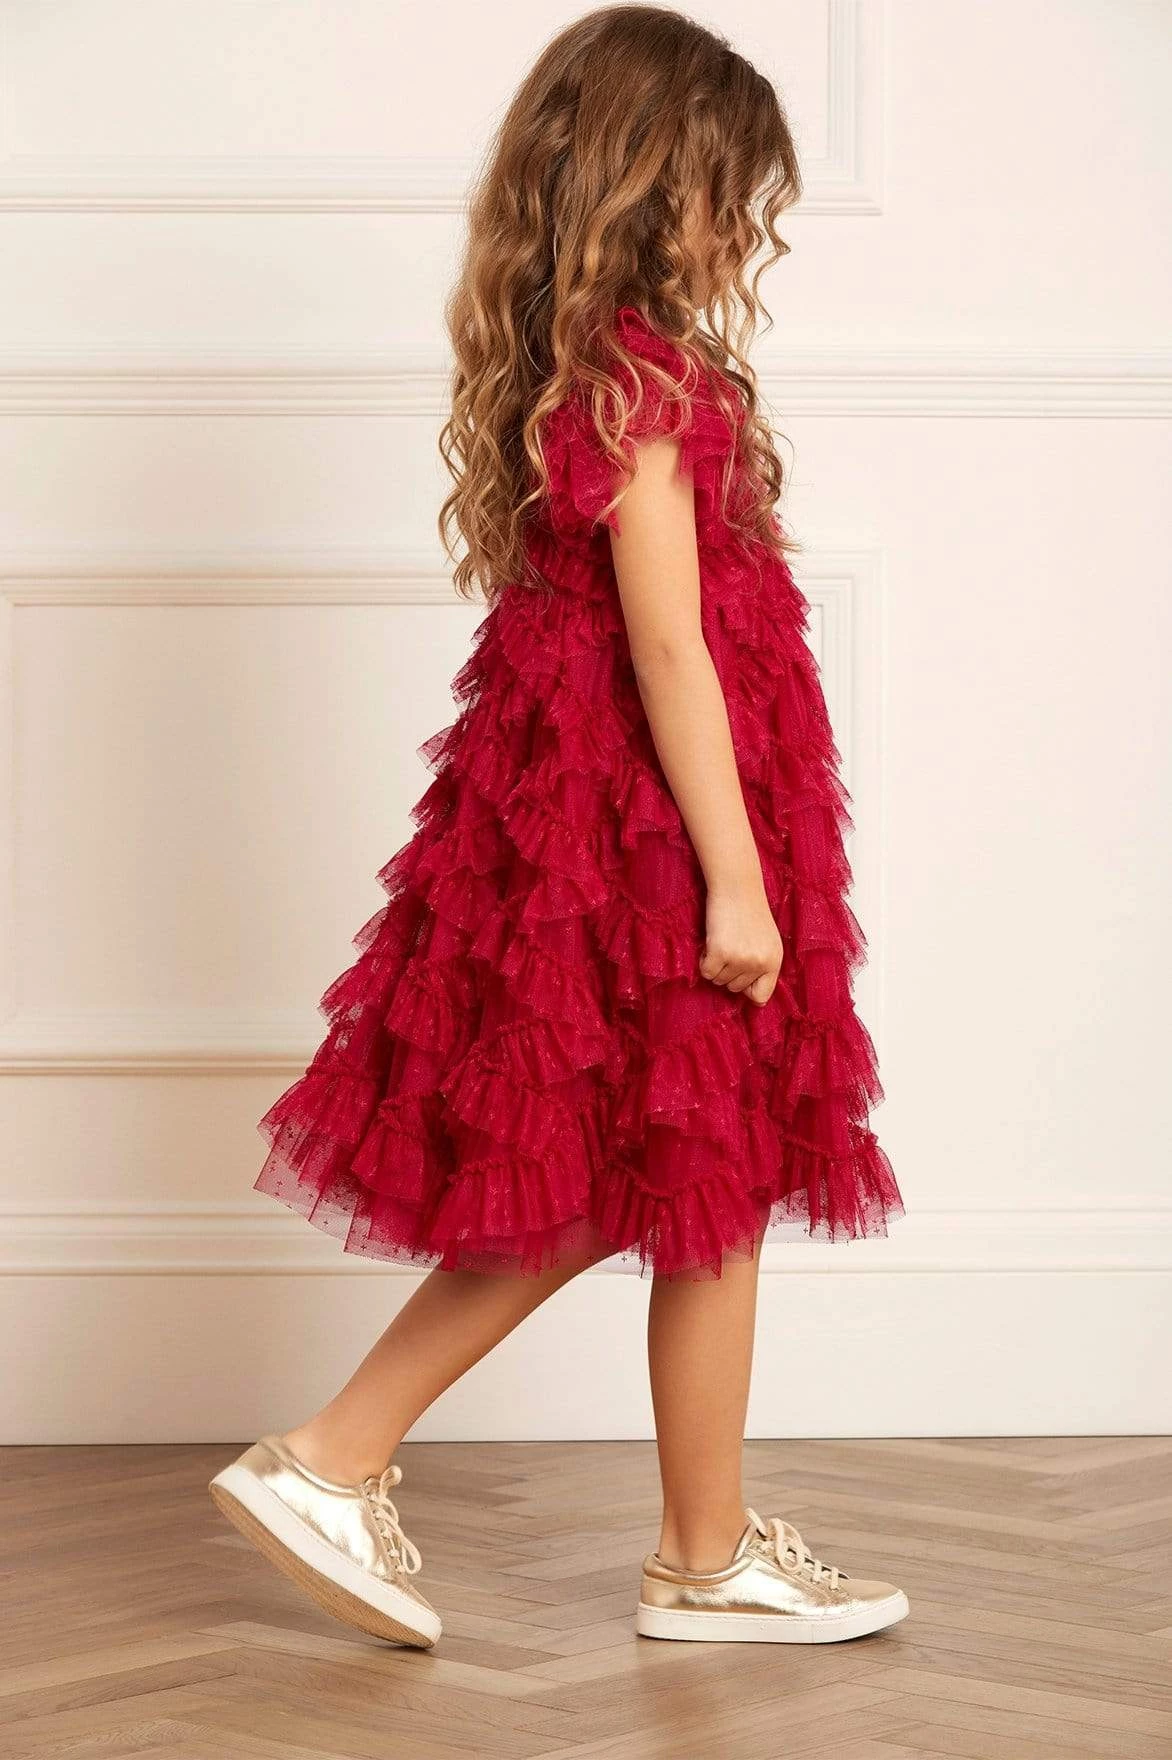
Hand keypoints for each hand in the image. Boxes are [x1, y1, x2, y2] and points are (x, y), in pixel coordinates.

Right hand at [700, 884, 784, 1006]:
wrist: (737, 887)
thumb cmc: (750, 912)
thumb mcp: (767, 941)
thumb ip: (763, 967)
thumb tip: (756, 1001)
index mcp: (774, 960)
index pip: (761, 996)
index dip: (746, 988)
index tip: (740, 975)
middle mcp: (759, 963)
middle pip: (735, 988)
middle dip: (729, 971)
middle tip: (731, 946)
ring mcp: (739, 959)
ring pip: (719, 981)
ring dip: (716, 964)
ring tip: (722, 941)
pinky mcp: (719, 952)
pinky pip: (706, 972)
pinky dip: (704, 960)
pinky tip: (711, 943)